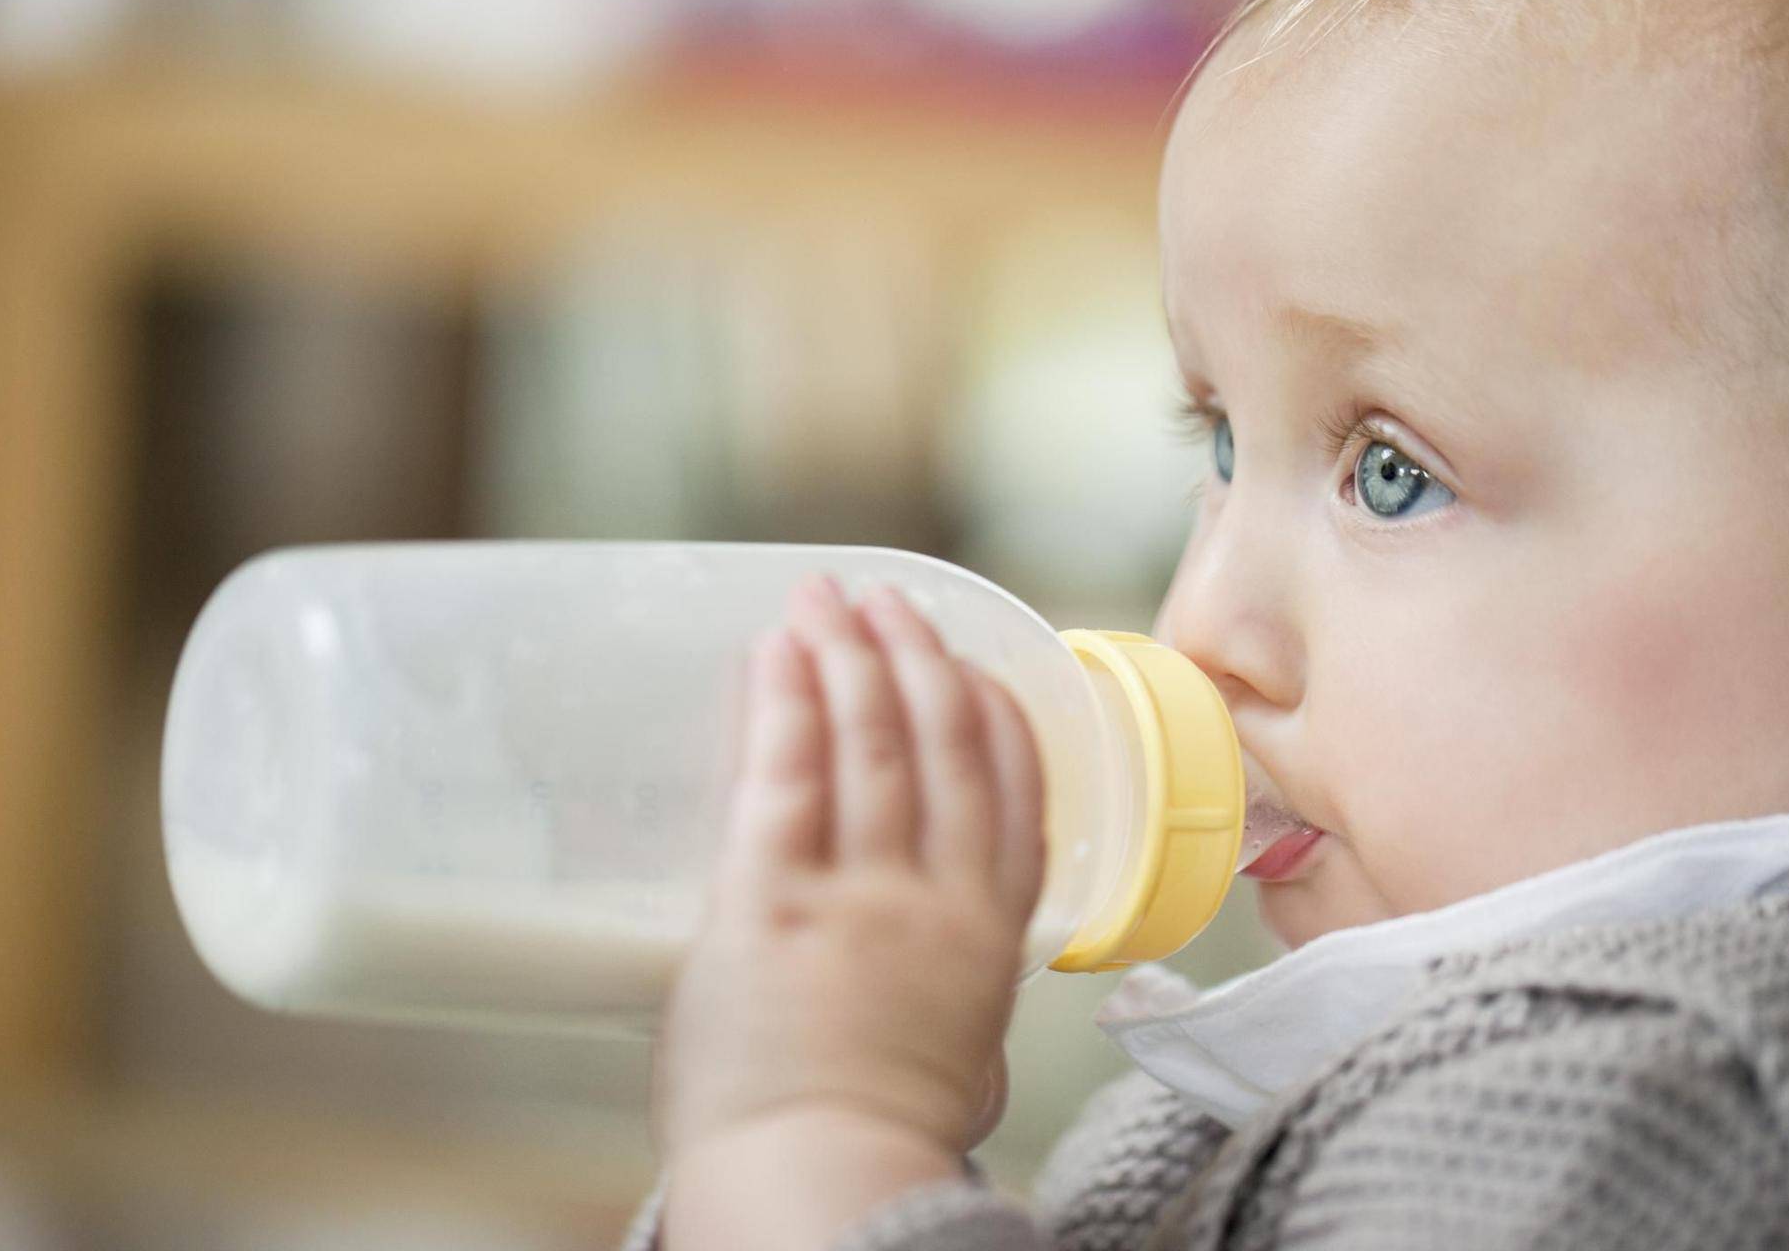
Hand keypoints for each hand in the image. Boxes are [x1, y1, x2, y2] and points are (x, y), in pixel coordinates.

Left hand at [651, 572, 1046, 1164]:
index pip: (1015, 791)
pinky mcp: (772, 901)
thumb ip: (954, 998)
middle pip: (942, 744)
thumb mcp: (958, 1062)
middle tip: (886, 598)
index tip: (972, 667)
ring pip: (870, 744)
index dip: (996, 714)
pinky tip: (777, 653)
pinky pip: (788, 779)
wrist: (818, 1189)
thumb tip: (935, 992)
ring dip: (853, 656)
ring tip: (829, 598)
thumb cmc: (876, 1142)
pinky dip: (787, 706)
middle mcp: (939, 897)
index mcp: (992, 935)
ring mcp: (861, 894)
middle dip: (915, 657)